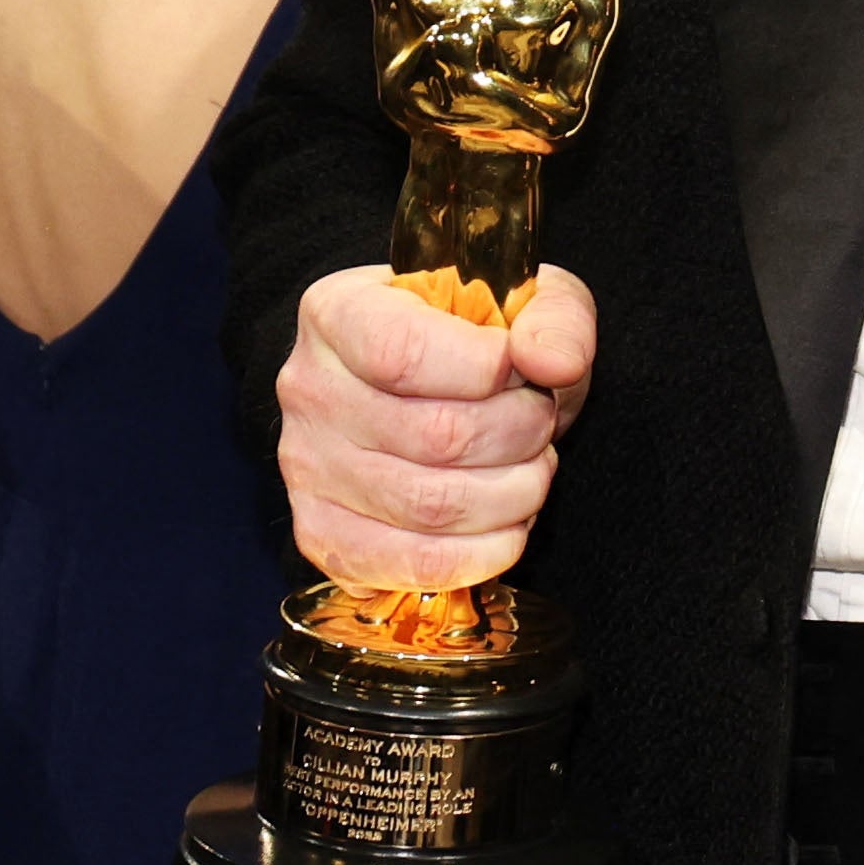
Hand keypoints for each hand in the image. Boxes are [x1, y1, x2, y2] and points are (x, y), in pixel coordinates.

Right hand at [273, 262, 595, 590]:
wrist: (440, 390)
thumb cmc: (478, 340)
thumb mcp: (528, 299)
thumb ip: (554, 318)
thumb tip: (555, 364)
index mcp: (339, 312)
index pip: (402, 352)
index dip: (486, 369)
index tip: (522, 370)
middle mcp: (309, 390)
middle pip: (434, 435)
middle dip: (521, 434)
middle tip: (541, 423)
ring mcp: (308, 469)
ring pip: (431, 506)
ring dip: (513, 493)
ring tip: (531, 467)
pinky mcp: (324, 535)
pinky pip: (413, 565)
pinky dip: (484, 553)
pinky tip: (509, 524)